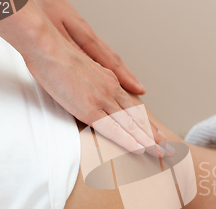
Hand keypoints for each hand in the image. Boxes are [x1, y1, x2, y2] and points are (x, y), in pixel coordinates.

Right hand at [0, 1, 167, 156]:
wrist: (48, 47)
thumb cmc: (57, 58)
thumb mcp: (83, 69)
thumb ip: (93, 82)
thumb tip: (95, 92)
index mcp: (109, 82)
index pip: (132, 107)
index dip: (145, 123)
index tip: (155, 134)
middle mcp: (111, 91)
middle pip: (137, 118)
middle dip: (153, 135)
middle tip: (167, 148)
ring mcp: (102, 100)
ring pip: (131, 125)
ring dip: (147, 141)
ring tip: (161, 153)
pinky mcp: (90, 109)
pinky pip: (114, 129)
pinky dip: (128, 141)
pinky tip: (140, 149)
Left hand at [33, 0, 144, 94]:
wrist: (26, 0)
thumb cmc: (38, 8)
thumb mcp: (57, 33)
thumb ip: (76, 51)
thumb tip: (94, 70)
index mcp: (85, 35)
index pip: (112, 61)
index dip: (126, 78)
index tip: (139, 89)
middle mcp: (88, 35)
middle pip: (114, 59)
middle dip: (128, 77)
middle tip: (140, 90)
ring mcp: (82, 33)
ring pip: (107, 56)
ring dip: (120, 71)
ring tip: (130, 83)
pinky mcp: (74, 31)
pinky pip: (97, 52)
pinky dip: (107, 64)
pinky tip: (106, 69)